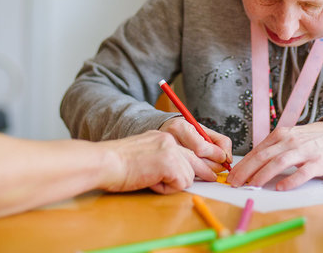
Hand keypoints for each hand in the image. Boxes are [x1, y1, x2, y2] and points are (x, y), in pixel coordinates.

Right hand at [100, 130, 214, 193]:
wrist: (106, 162)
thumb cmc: (121, 163)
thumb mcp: (148, 151)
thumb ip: (167, 154)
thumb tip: (188, 170)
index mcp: (165, 134)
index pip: (195, 143)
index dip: (207, 156)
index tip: (216, 163)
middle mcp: (171, 138)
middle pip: (198, 157)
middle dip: (207, 170)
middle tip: (214, 176)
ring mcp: (171, 149)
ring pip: (189, 175)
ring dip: (174, 183)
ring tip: (153, 179)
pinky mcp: (169, 163)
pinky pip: (181, 183)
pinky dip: (167, 189)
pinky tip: (151, 182)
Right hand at [158, 117, 232, 177]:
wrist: (165, 134)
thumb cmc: (187, 133)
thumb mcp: (203, 131)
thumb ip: (220, 142)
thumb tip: (228, 159)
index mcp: (180, 127)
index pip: (201, 147)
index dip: (215, 155)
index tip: (223, 158)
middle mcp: (169, 140)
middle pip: (195, 160)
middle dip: (213, 167)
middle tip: (219, 167)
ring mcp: (164, 153)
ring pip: (190, 170)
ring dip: (204, 173)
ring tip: (210, 170)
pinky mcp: (163, 165)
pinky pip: (183, 176)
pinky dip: (194, 176)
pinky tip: (196, 172)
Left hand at [226, 121, 322, 190]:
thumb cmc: (308, 140)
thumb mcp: (287, 139)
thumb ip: (271, 150)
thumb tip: (249, 166)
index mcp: (279, 135)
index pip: (256, 151)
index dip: (242, 164)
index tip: (231, 176)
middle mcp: (289, 141)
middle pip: (263, 156)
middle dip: (246, 170)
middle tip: (235, 183)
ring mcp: (304, 151)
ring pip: (279, 162)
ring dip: (263, 174)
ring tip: (252, 185)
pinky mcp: (318, 162)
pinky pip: (302, 172)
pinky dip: (290, 180)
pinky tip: (280, 188)